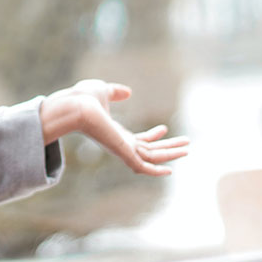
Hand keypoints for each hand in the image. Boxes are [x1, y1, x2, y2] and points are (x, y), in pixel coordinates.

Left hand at [39, 79, 189, 175]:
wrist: (74, 105)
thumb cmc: (83, 98)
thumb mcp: (103, 91)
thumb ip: (115, 92)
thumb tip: (128, 92)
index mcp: (115, 134)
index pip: (138, 140)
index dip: (153, 136)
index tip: (165, 128)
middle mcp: (120, 144)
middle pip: (150, 151)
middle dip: (169, 148)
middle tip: (187, 145)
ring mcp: (121, 150)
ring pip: (151, 157)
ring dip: (170, 154)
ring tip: (187, 149)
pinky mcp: (122, 153)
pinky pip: (142, 166)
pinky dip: (156, 171)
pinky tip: (170, 170)